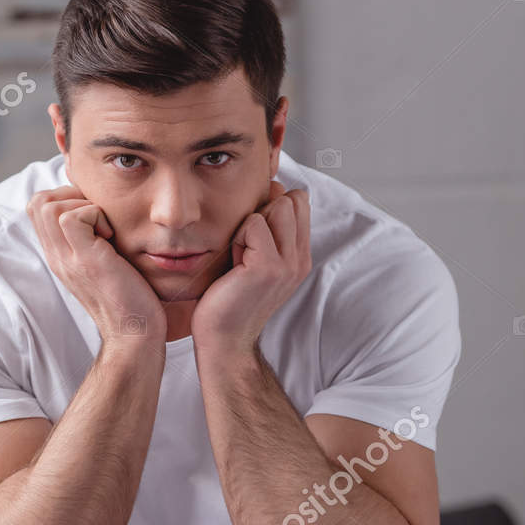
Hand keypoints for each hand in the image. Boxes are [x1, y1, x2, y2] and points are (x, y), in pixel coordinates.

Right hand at [28, 185, 163, 346]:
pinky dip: (96, 215)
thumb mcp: (102, 262)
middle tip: (98, 217)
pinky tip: (111, 237)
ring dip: (82, 206)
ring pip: (49, 206)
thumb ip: (92, 239)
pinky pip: (73, 217)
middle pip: (37, 202)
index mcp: (58, 254)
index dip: (65, 197)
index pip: (38, 207)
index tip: (94, 214)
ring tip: (104, 229)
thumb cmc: (129, 298)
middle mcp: (56, 255)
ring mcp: (66, 258)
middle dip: (71, 196)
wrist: (134, 333)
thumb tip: (100, 210)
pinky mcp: (84, 260)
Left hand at [192, 179, 310, 358]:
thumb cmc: (228, 297)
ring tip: (238, 257)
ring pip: (275, 207)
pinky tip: (232, 264)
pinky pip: (252, 223)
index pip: (299, 201)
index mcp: (299, 255)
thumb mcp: (253, 257)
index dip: (271, 207)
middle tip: (243, 250)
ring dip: (247, 225)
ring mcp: (288, 263)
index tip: (252, 238)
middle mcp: (300, 258)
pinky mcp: (268, 267)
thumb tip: (276, 185)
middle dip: (260, 214)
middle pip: (289, 199)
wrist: (224, 339)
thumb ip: (267, 227)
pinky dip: (237, 238)